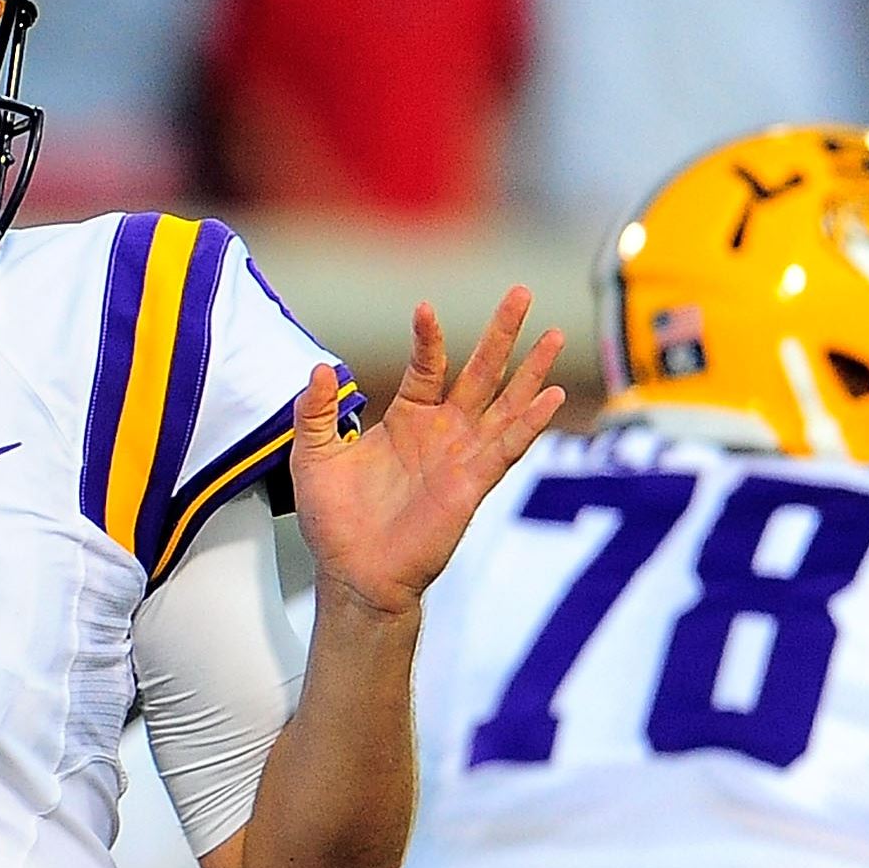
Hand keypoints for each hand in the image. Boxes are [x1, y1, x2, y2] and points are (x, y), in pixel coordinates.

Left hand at [288, 287, 563, 616]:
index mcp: (408, 419)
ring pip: (505, 404)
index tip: (425, 308)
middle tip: (522, 293)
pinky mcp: (472, 484)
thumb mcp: (313, 456)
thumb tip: (320, 369)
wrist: (354, 574)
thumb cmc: (335, 522)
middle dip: (502, 333)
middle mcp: (442, 432)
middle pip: (481, 372)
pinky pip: (506, 448)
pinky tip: (552, 397)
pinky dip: (530, 423)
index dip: (429, 337)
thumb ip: (315, 411)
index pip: (428, 365)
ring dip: (531, 371)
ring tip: (555, 334)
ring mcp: (462, 457)